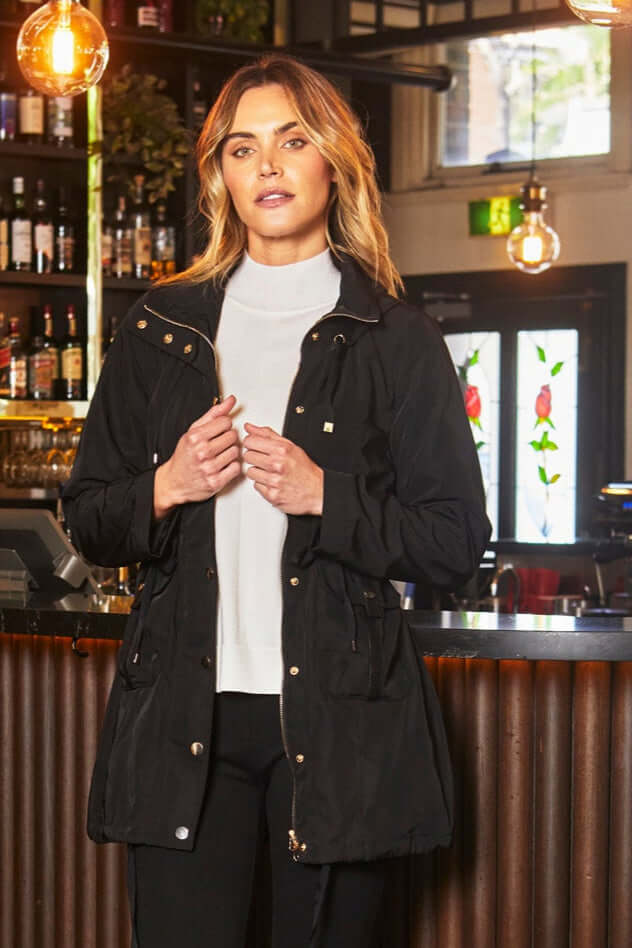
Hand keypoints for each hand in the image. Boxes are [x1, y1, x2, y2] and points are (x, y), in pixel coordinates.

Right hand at [153, 394, 240, 518]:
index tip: (217, 431)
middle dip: (227, 439)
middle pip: (233, 436)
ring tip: (219, 455)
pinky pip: (236, 468)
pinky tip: (222, 465)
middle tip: (217, 444)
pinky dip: (231, 467)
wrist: (175, 482)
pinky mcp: (216, 482)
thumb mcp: (193, 431)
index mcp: (195, 437)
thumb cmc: (184, 456)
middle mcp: (202, 452)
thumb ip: (213, 414)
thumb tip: (230, 400)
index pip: (225, 421)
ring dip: (230, 453)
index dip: (223, 426)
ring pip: (236, 452)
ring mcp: (209, 468)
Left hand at [242, 422, 323, 515]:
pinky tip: (272, 481)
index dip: (251, 443)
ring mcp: (274, 481)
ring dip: (258, 472)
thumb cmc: (304, 469)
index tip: (255, 445)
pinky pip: (256, 486)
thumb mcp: (290, 446)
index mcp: (281, 450)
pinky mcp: (272, 495)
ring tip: (270, 472)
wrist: (317, 491)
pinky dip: (263, 484)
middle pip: (248, 456)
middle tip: (265, 460)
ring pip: (250, 472)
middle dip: (254, 457)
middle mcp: (277, 465)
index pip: (250, 441)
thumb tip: (249, 427)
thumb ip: (267, 435)